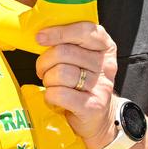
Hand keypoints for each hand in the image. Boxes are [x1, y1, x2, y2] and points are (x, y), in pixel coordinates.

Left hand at [36, 22, 118, 148]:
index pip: (84, 31)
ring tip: (51, 84)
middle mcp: (106, 65)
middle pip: (65, 52)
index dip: (59, 32)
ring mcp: (101, 86)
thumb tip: (42, 35)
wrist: (98, 118)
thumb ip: (69, 44)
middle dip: (45, 61)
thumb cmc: (84, 84)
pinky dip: (50, 95)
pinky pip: (60, 94)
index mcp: (105, 47)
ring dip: (48, 79)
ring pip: (61, 73)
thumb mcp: (83, 59)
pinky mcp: (92, 106)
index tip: (41, 37)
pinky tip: (54, 97)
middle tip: (43, 69)